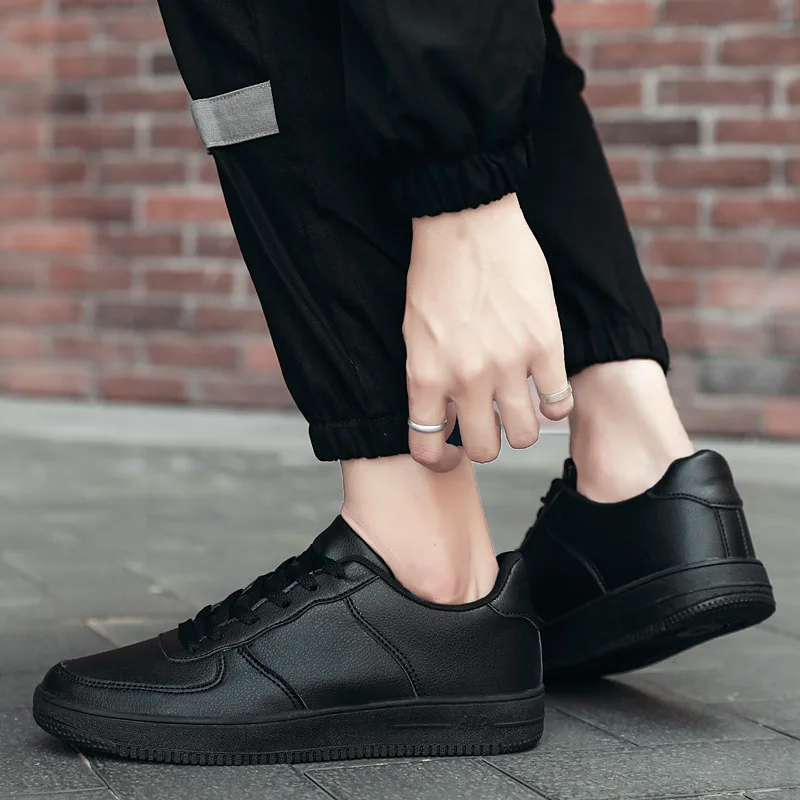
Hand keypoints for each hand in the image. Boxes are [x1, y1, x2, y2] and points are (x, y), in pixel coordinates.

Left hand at [403, 192, 572, 470]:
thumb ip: (428, 380)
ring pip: (524, 437)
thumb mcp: (414, 334)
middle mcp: (466, 377)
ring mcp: (508, 364)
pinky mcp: (545, 345)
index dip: (438, 459)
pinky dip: (555, 406)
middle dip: (484, 444)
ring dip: (521, 430)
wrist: (464, 222)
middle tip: (488, 426)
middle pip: (482, 449)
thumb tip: (445, 419)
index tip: (449, 452)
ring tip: (520, 409)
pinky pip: (558, 404)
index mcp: (426, 375)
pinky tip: (547, 391)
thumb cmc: (434, 275)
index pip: (427, 447)